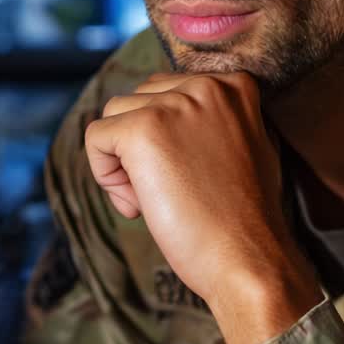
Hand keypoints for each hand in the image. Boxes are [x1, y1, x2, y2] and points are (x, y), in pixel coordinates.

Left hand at [85, 72, 322, 343]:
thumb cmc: (245, 218)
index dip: (167, 138)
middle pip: (138, 101)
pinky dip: (105, 176)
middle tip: (171, 193)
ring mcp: (173, 105)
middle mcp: (204, 85)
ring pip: (114, 117)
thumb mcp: (246, 149)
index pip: (168, 92)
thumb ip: (214, 123)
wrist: (248, 258)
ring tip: (156, 201)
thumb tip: (170, 122)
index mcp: (233, 85)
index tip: (188, 176)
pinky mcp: (142, 129)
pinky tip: (138, 206)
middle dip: (141, 147)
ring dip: (123, 162)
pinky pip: (95, 138)